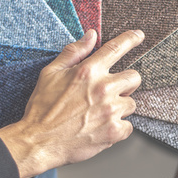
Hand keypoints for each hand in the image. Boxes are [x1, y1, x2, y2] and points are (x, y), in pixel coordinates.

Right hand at [0, 29, 143, 177]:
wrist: (39, 141)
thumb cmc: (42, 109)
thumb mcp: (51, 73)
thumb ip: (74, 52)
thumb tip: (91, 35)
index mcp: (88, 71)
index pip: (116, 48)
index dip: (130, 39)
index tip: (138, 36)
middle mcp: (103, 88)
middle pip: (134, 78)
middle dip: (126, 83)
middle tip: (111, 91)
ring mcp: (110, 110)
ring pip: (131, 104)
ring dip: (119, 108)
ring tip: (99, 114)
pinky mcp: (114, 131)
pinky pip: (128, 126)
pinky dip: (118, 128)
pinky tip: (101, 128)